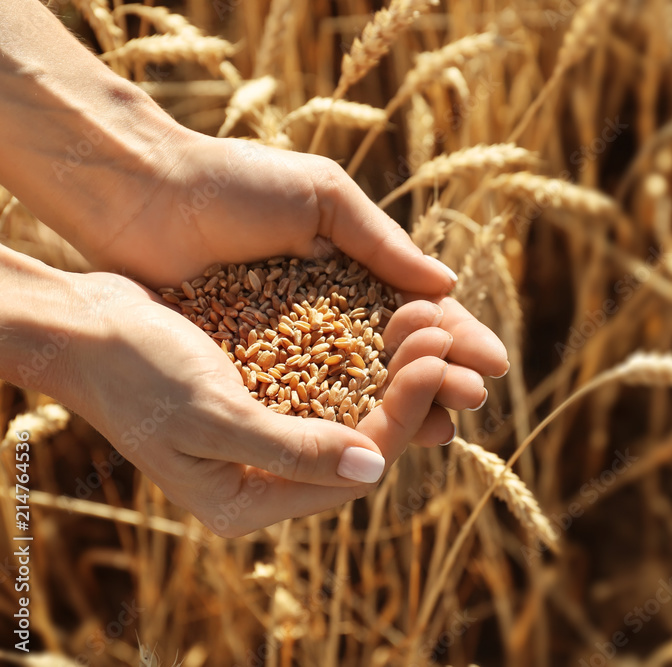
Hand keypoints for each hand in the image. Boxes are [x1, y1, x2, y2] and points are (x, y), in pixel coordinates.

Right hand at [70, 272, 484, 535]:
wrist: (81, 326)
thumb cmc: (136, 372)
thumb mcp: (213, 415)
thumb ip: (292, 451)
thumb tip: (373, 470)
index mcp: (246, 501)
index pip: (351, 469)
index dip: (401, 418)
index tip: (433, 364)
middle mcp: (260, 476)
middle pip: (360, 440)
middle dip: (407, 391)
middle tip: (443, 338)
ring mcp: (263, 436)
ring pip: (351, 408)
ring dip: (390, 369)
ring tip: (426, 322)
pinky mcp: (262, 396)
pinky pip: (327, 381)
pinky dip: (359, 354)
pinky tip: (388, 319)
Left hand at [85, 129, 508, 407]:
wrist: (144, 195)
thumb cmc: (235, 182)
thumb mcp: (322, 196)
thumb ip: (382, 242)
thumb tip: (447, 285)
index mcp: (354, 271)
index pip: (418, 311)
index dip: (456, 337)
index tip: (491, 362)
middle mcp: (330, 314)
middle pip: (398, 357)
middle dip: (440, 379)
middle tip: (472, 401)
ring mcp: (291, 347)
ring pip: (359, 388)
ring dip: (404, 408)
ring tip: (441, 429)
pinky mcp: (251, 370)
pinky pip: (305, 401)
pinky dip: (341, 421)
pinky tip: (375, 441)